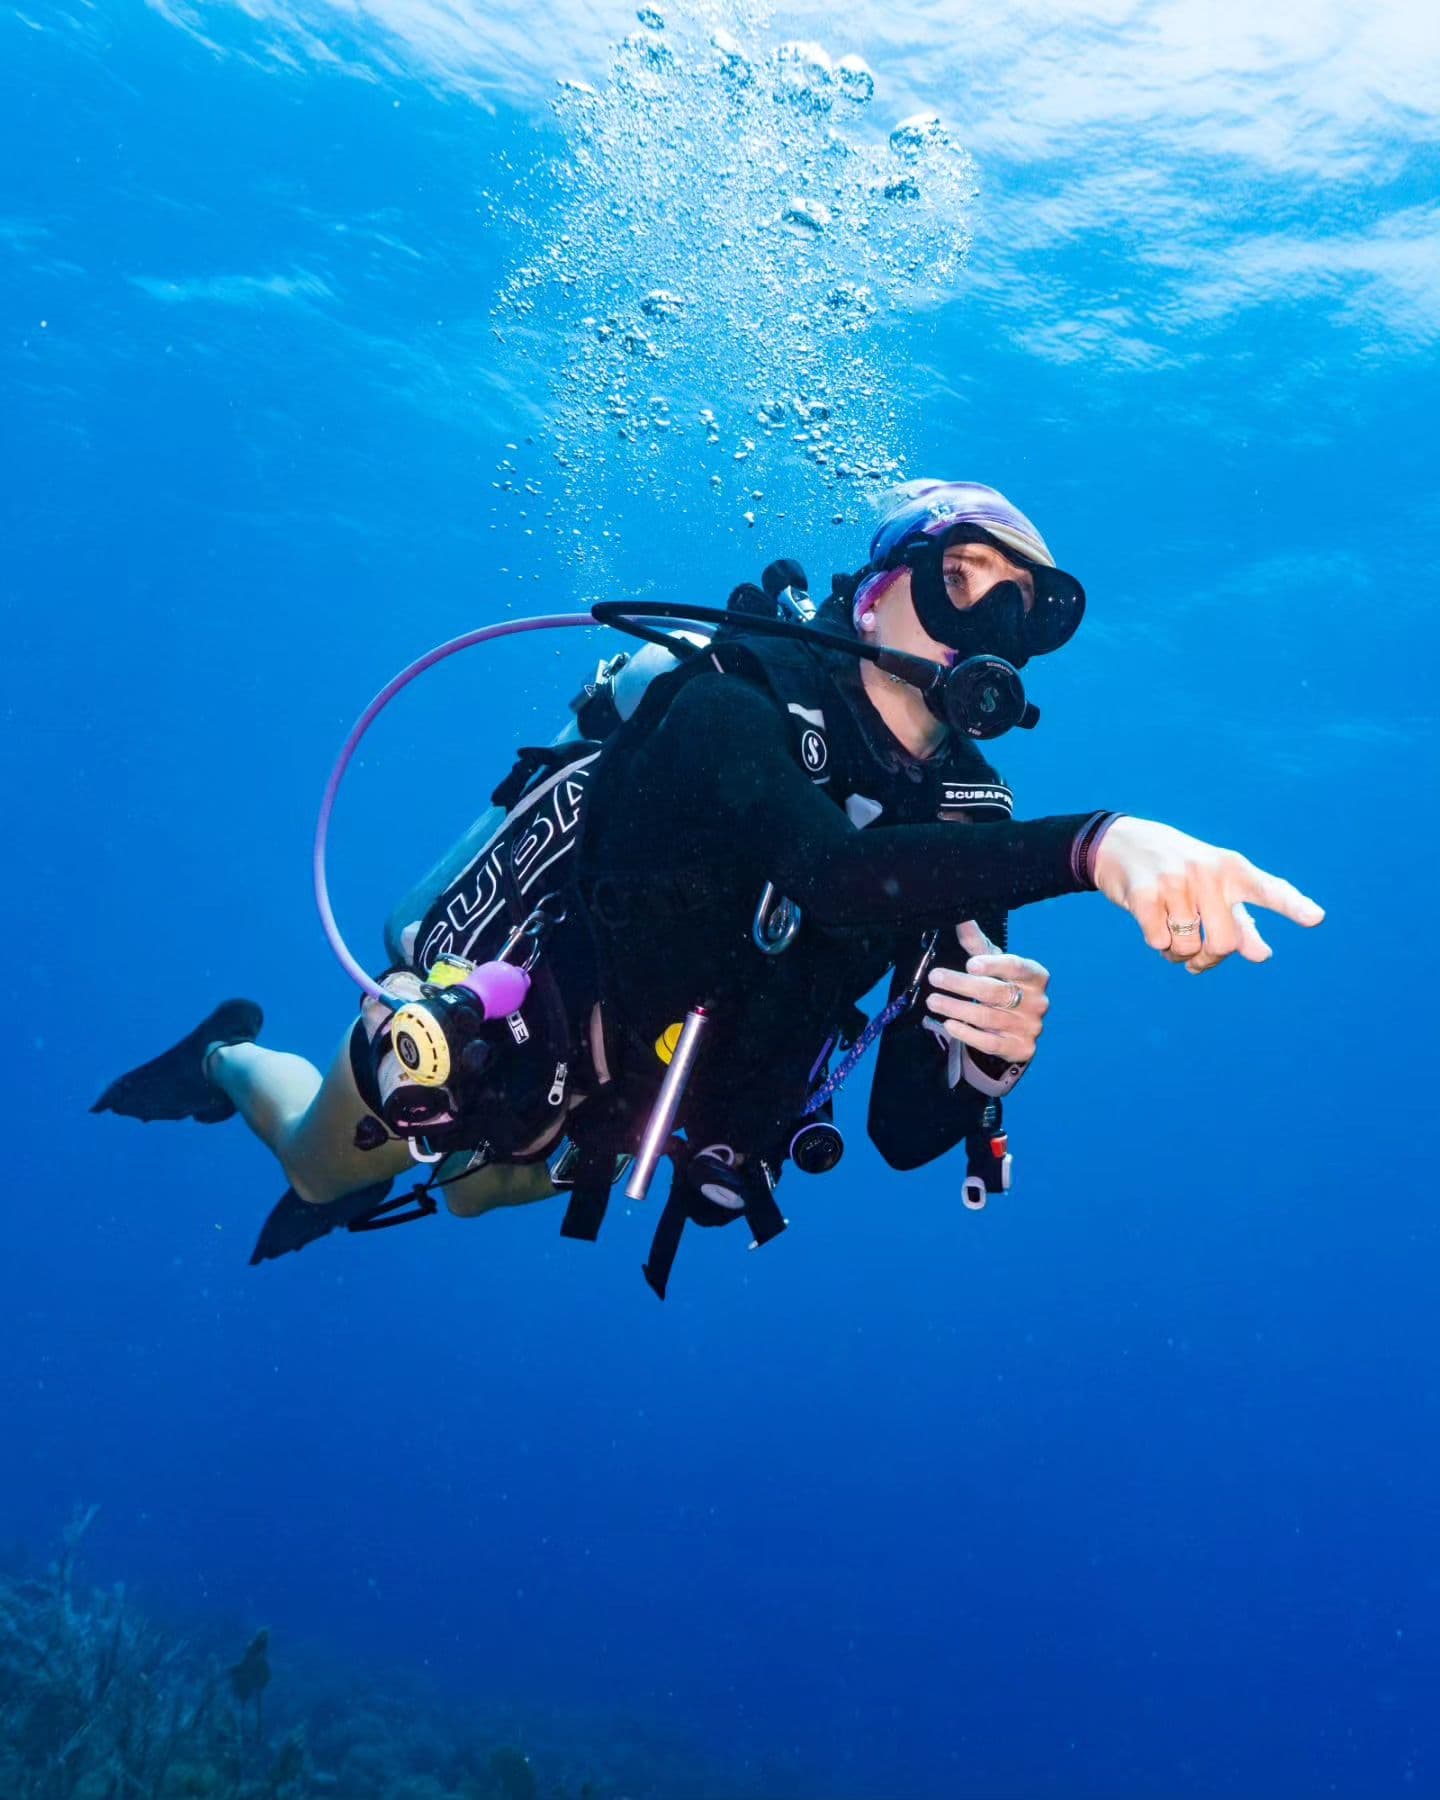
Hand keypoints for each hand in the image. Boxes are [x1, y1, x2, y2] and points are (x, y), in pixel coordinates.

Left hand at [926, 919, 1049, 1063]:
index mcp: (1035, 976)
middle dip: (962, 984)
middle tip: (935, 977)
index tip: (969, 963)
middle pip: (996, 992)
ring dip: (956, 1008)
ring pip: (988, 1017)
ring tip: (933, 1000)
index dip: (993, 965)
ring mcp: (1030, 1027)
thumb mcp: (994, 964)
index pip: (1017, 967)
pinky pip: (990, 1043)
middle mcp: (1038, 1002)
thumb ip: (977, 944)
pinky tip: (949, 1024)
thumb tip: (961, 917)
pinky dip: (967, 1033)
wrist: (1018, 1028)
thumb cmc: (1005, 987)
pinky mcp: (1020, 1049)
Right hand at [1092, 816, 1324, 973]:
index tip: (1317, 918)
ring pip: (1187, 947)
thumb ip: (1240, 920)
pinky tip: (1152, 925)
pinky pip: (1158, 943)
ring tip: (1170, 937)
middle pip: (1224, 943)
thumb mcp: (1214, 888)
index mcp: (1232, 869)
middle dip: (1209, 960)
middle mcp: (1207, 873)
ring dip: (1178, 954)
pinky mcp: (1144, 894)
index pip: (1269, 891)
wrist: (1121, 843)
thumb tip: (1262, 955)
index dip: (1293, 906)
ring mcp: (1175, 882)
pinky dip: (1156, 943)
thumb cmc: (1178, 871)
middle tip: (1198, 958)